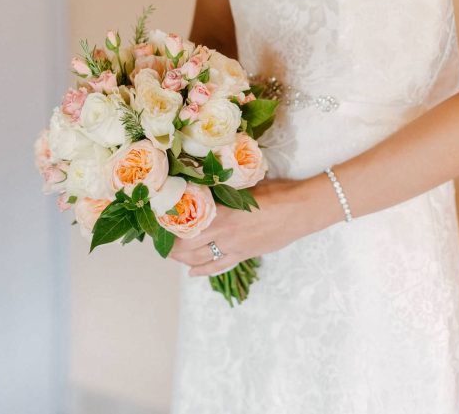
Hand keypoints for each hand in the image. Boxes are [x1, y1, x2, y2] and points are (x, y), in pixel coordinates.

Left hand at [169, 177, 306, 276]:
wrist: (301, 211)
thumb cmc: (277, 192)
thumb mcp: (247, 186)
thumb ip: (225, 190)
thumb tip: (207, 186)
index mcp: (223, 213)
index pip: (187, 222)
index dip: (169, 223)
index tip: (157, 219)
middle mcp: (224, 234)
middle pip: (188, 244)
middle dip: (170, 243)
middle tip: (159, 238)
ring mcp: (234, 248)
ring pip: (200, 258)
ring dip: (182, 258)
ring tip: (170, 253)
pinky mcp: (244, 255)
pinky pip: (219, 266)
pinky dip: (203, 271)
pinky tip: (192, 273)